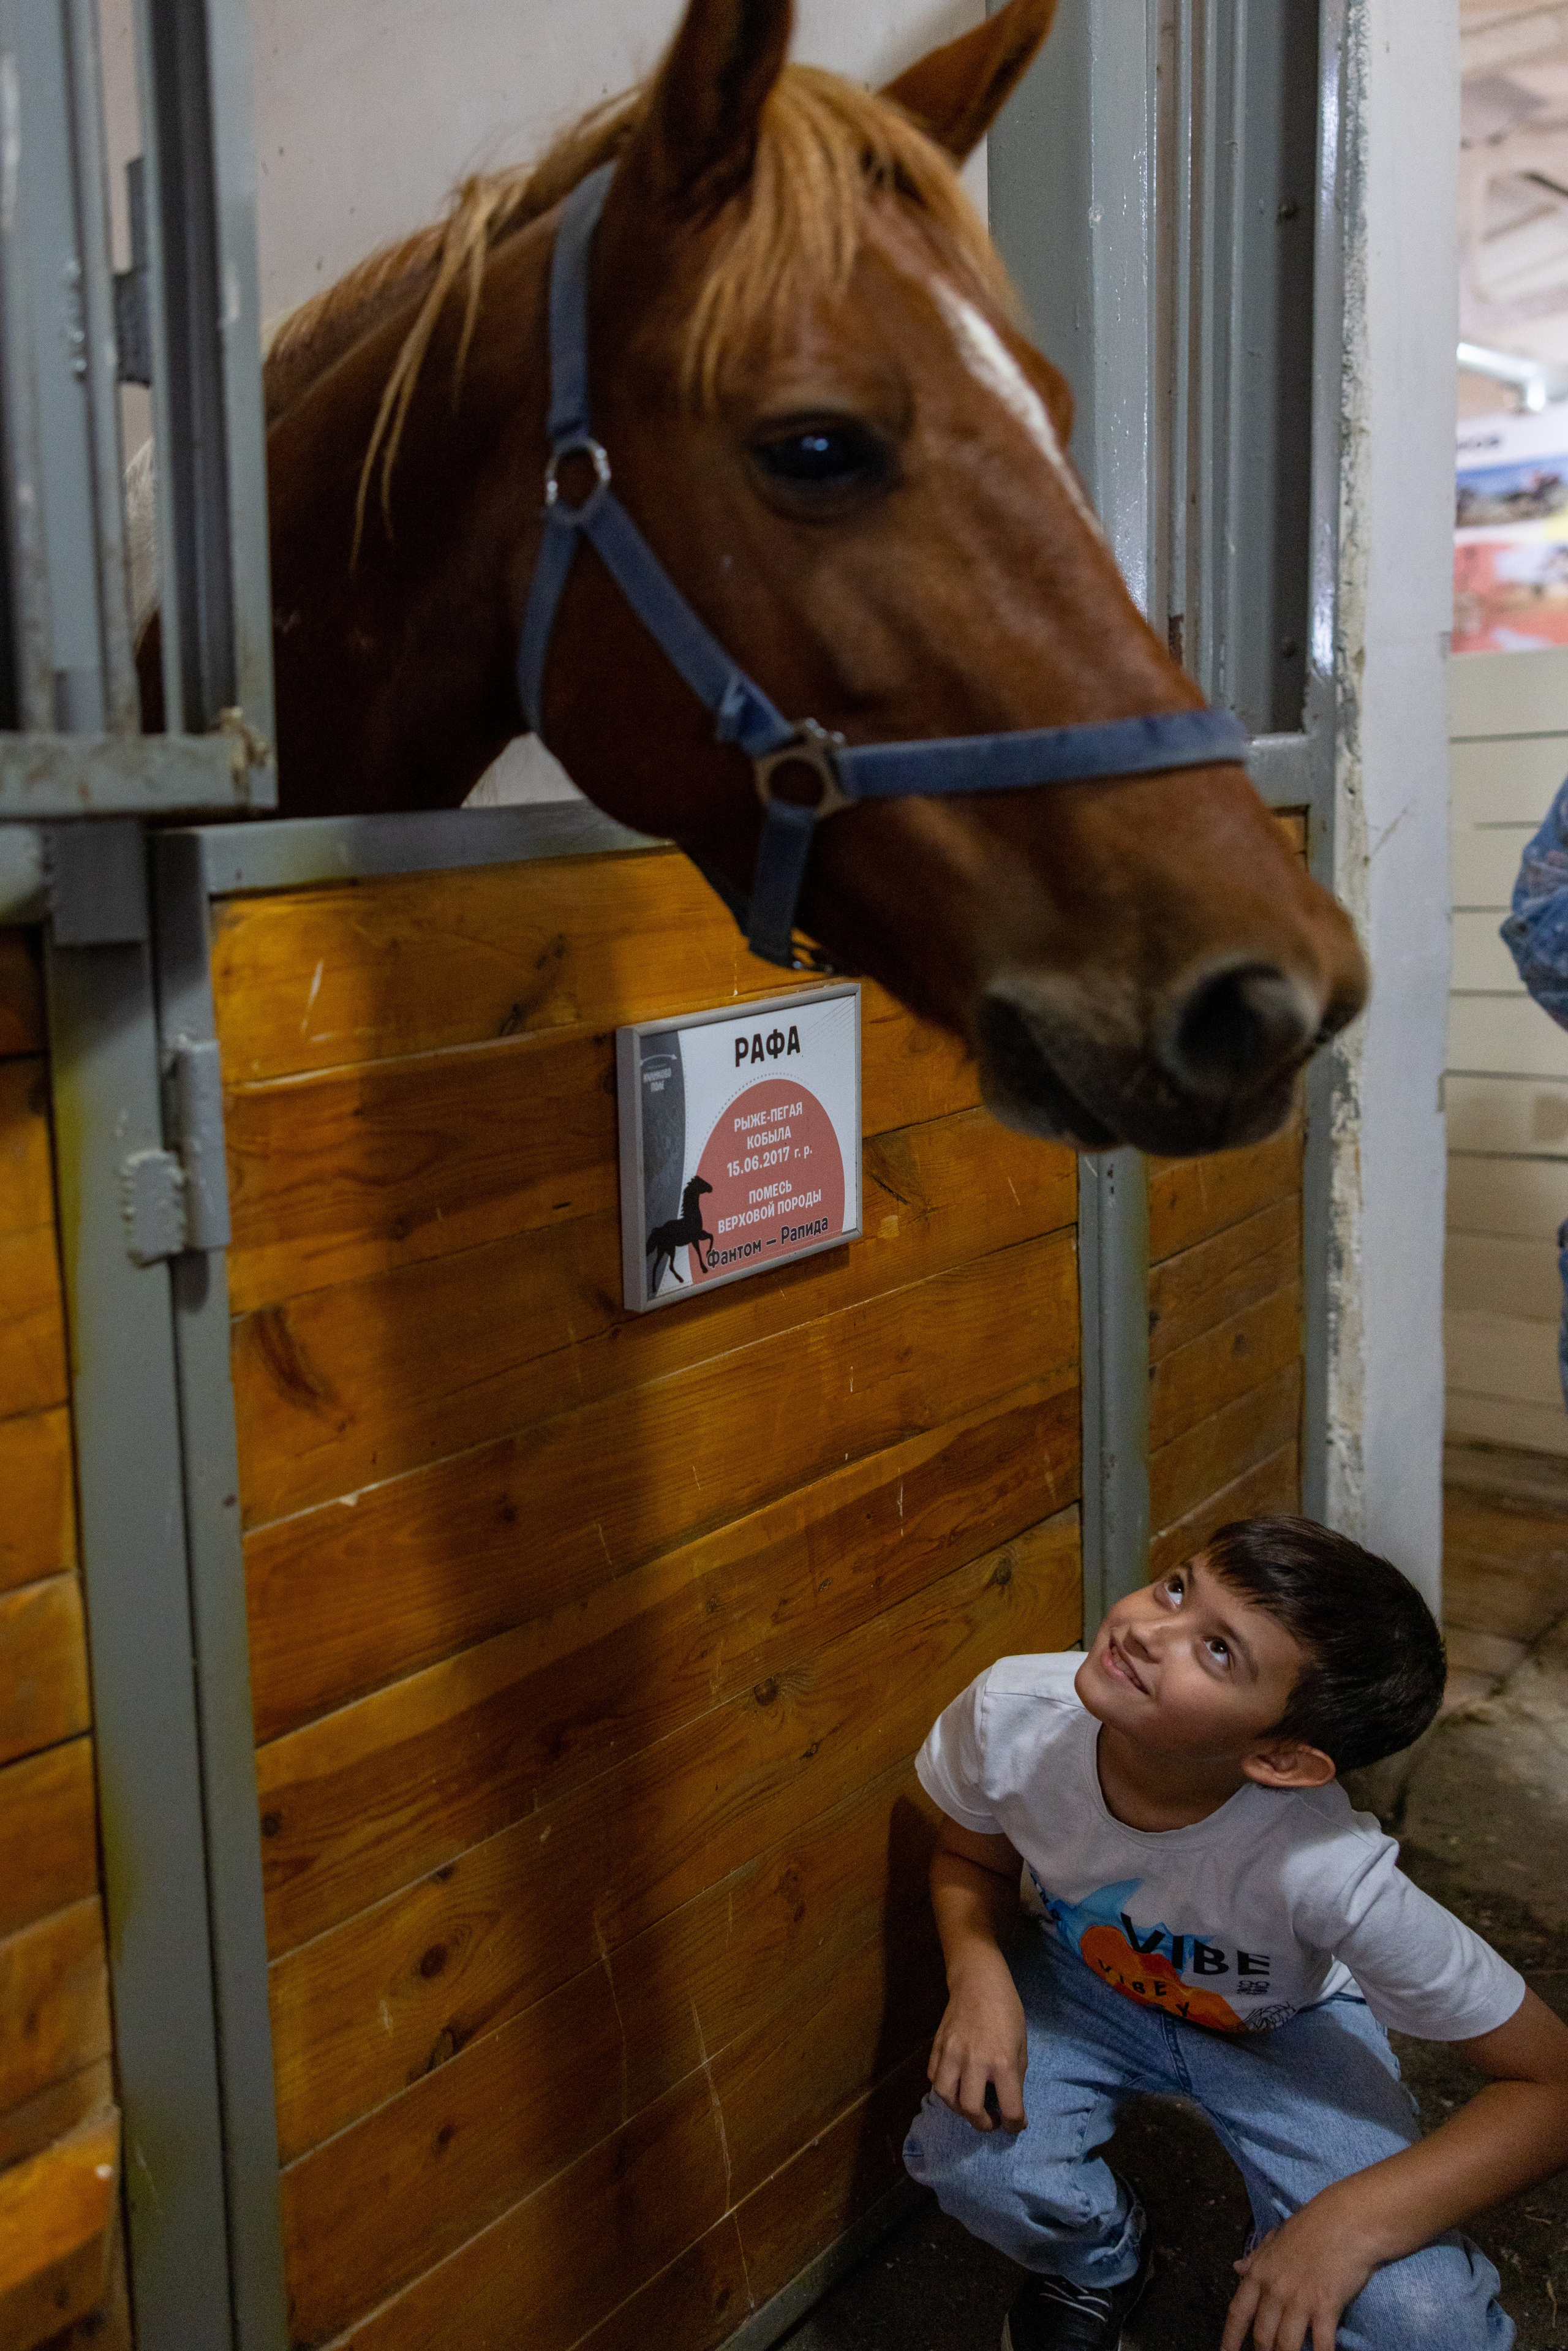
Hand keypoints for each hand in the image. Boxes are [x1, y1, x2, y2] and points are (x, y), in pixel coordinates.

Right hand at [927, 1956, 1027, 2132]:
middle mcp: (975, 2061)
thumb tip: (1010, 2104)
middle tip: (990, 2121)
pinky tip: (955, 2085)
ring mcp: (951, 2052)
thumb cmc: (1007, 2011)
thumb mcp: (1021, 2045)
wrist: (979, 1981)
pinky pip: (933, 2077)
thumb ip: (1014, 2076)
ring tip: (970, 2106)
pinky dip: (944, 2088)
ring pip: (945, 2096)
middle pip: (970, 2109)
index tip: (1014, 2125)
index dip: (1013, 2125)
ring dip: (958, 2109)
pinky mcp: (937, 2045)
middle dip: (982, 2123)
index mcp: (1003, 2062)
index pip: (1009, 2109)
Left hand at [1220, 2194, 1379, 2350]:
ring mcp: (1299, 2300)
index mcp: (1259, 2273)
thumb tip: (1236, 2268)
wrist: (1344, 2221)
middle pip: (1262, 2336)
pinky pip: (1320, 2344)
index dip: (1230, 2338)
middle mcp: (1275, 2290)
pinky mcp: (1325, 2307)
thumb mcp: (1275, 2238)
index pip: (1237, 2313)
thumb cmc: (1310, 2227)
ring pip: (1286, 2345)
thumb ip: (1256, 2258)